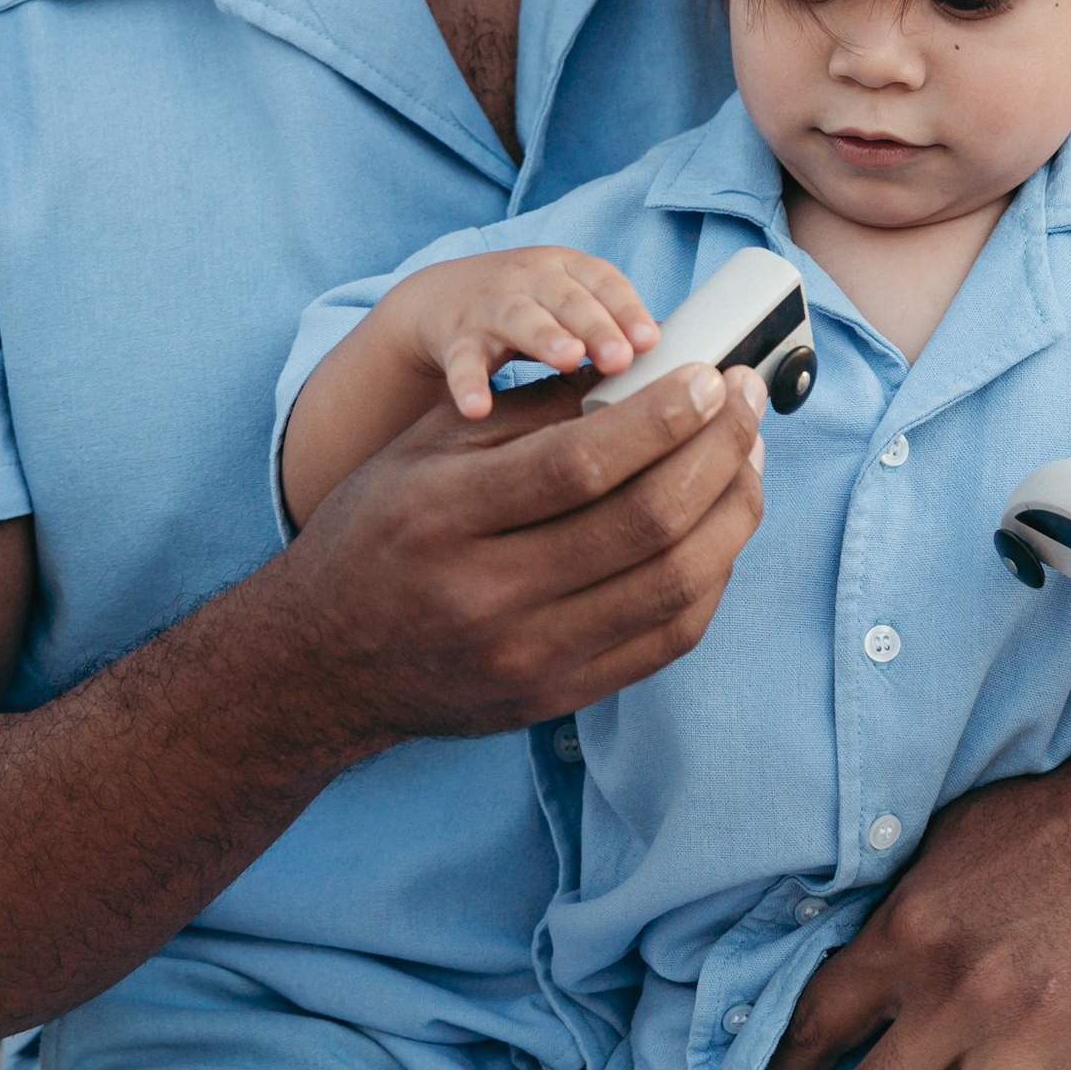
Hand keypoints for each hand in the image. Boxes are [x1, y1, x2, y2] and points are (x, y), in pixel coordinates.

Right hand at [288, 357, 765, 753]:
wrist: (322, 662)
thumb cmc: (378, 532)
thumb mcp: (425, 448)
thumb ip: (531, 411)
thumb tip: (646, 370)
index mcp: (441, 518)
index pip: (580, 465)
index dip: (663, 417)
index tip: (710, 375)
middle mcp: (485, 597)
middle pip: (643, 523)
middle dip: (716, 450)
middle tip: (745, 400)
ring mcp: (527, 659)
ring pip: (674, 584)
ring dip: (731, 510)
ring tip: (748, 456)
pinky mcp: (558, 699)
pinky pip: (668, 637)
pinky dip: (713, 572)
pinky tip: (720, 524)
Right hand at [390, 247, 658, 419]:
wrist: (443, 299)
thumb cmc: (534, 309)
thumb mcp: (574, 306)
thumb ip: (617, 331)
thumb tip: (687, 372)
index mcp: (568, 269)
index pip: (604, 281)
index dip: (628, 309)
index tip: (653, 341)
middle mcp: (531, 278)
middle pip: (567, 296)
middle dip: (596, 325)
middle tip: (622, 358)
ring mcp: (490, 304)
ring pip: (518, 316)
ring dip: (545, 335)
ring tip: (568, 360)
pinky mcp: (455, 337)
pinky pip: (461, 359)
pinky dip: (467, 382)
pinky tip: (478, 408)